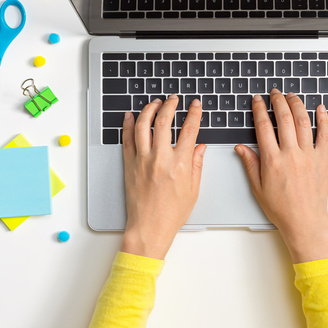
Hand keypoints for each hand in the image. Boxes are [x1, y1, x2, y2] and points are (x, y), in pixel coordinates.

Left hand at [120, 95, 205, 259]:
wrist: (149, 228)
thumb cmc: (171, 214)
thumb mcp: (193, 190)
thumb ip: (197, 165)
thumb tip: (200, 147)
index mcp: (179, 164)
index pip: (189, 130)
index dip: (194, 113)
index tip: (195, 105)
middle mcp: (160, 159)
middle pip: (164, 121)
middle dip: (170, 105)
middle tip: (173, 99)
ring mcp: (142, 160)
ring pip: (144, 125)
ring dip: (149, 109)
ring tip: (154, 103)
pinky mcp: (129, 165)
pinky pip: (127, 139)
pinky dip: (129, 125)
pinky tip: (132, 116)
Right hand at [235, 89, 327, 263]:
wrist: (305, 222)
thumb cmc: (281, 208)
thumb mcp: (258, 187)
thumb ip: (250, 164)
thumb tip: (240, 147)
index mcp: (272, 160)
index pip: (263, 126)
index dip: (259, 110)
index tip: (257, 101)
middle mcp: (291, 154)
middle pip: (284, 118)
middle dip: (278, 101)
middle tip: (274, 93)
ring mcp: (309, 155)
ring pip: (303, 121)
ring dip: (297, 105)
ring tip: (292, 96)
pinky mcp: (323, 159)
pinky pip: (324, 134)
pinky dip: (323, 119)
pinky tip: (320, 108)